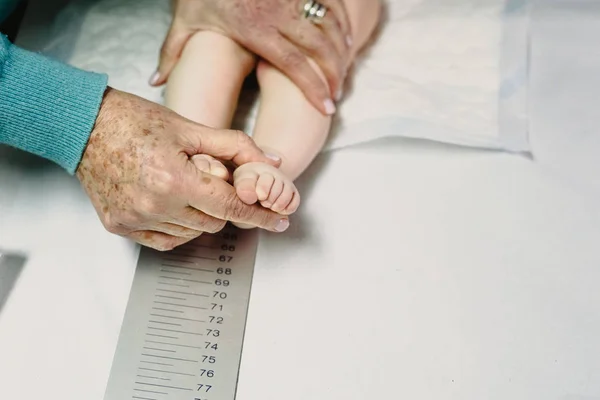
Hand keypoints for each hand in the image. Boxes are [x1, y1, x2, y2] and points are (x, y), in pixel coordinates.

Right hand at [76, 87, 289, 250]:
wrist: (84, 126)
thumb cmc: (136, 121)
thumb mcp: (191, 128)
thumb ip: (236, 147)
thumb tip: (272, 162)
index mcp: (175, 179)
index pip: (231, 207)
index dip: (259, 215)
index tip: (278, 222)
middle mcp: (154, 206)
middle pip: (214, 223)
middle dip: (223, 205)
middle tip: (210, 181)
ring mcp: (135, 220)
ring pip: (192, 233)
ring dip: (199, 215)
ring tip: (182, 185)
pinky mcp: (120, 227)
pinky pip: (166, 241)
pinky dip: (178, 227)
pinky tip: (171, 203)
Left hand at [151, 0, 351, 115]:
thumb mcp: (185, 19)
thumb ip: (172, 53)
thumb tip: (155, 82)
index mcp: (256, 30)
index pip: (293, 65)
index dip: (313, 88)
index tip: (327, 107)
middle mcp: (279, 14)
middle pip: (318, 49)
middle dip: (333, 75)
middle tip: (337, 95)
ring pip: (329, 27)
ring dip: (341, 52)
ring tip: (343, 72)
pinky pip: (331, 5)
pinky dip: (342, 24)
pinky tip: (348, 39)